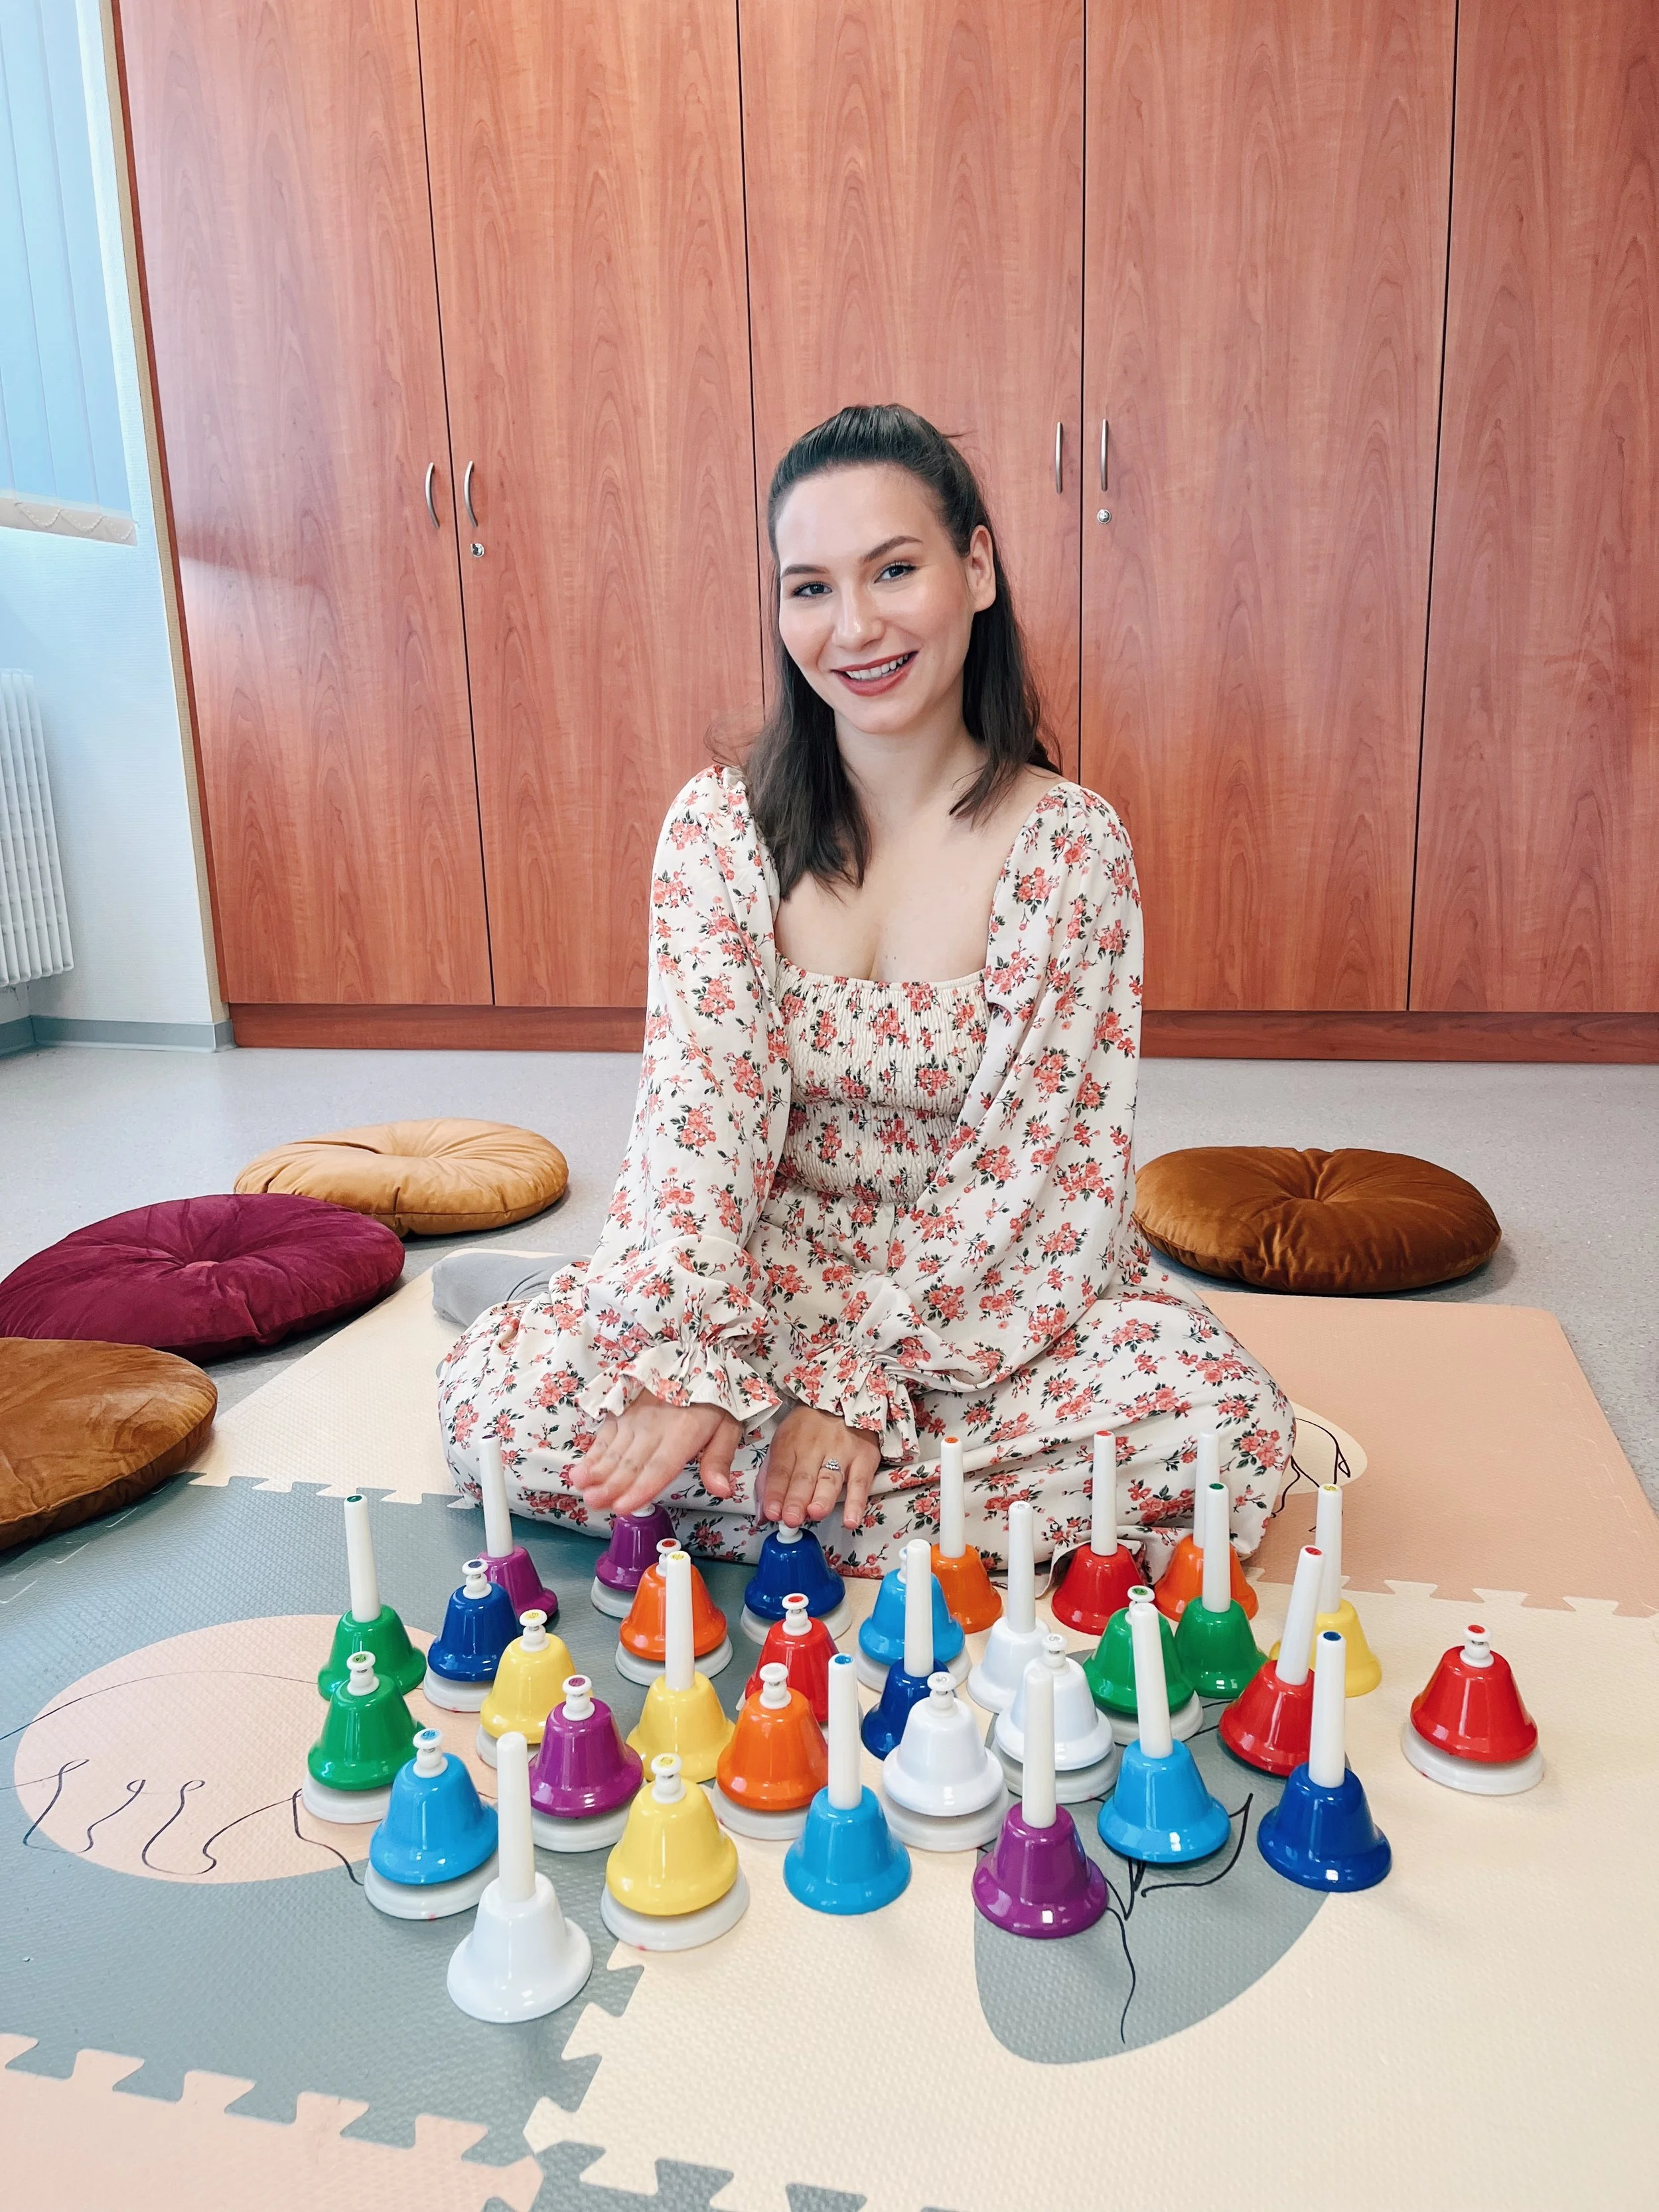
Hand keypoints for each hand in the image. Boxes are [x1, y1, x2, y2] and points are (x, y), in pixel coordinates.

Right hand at [573, 1390, 742, 1516]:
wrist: (695, 1357)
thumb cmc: (712, 1400)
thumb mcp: (728, 1426)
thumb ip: (719, 1459)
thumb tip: (722, 1490)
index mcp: (684, 1432)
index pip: (659, 1466)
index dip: (640, 1488)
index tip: (623, 1507)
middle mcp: (656, 1426)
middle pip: (631, 1461)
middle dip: (611, 1484)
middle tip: (594, 1502)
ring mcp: (636, 1417)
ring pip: (614, 1449)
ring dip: (596, 1470)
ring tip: (582, 1488)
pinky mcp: (623, 1410)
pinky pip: (606, 1435)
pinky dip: (592, 1453)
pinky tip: (581, 1469)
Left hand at [761, 1405, 879, 1530]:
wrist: (842, 1397)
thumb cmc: (808, 1427)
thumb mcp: (783, 1443)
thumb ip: (770, 1479)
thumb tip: (764, 1515)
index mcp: (789, 1443)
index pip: (780, 1471)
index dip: (775, 1493)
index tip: (771, 1512)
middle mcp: (814, 1447)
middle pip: (803, 1477)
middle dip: (796, 1500)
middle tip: (791, 1519)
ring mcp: (840, 1452)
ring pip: (830, 1479)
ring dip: (822, 1499)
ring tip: (815, 1513)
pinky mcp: (863, 1458)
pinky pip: (860, 1483)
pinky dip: (856, 1503)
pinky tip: (851, 1520)